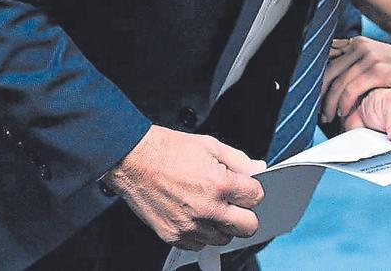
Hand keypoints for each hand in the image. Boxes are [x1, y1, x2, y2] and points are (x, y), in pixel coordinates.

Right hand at [102, 126, 264, 249]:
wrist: (133, 160)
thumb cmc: (167, 150)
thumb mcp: (210, 145)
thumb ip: (239, 160)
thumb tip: (257, 169)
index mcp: (219, 184)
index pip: (256, 198)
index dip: (252, 191)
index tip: (245, 189)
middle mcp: (207, 208)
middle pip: (247, 227)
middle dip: (245, 214)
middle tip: (235, 204)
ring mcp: (190, 225)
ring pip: (224, 239)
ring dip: (222, 225)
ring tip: (210, 207)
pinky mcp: (173, 235)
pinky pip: (199, 244)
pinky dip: (201, 233)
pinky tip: (194, 215)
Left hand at [322, 36, 390, 125]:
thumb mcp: (375, 62)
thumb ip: (355, 65)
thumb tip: (329, 77)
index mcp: (357, 43)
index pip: (326, 56)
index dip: (316, 77)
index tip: (313, 95)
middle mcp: (360, 46)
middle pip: (327, 70)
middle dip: (319, 93)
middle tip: (319, 110)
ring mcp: (369, 57)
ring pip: (337, 81)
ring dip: (330, 102)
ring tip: (329, 116)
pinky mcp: (378, 70)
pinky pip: (351, 88)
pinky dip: (344, 102)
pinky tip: (344, 112)